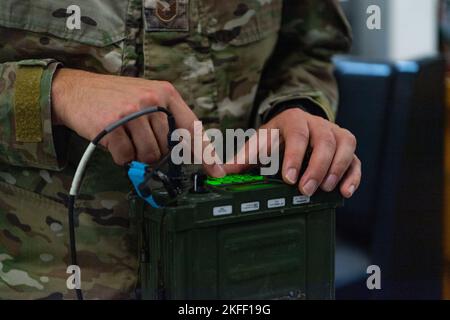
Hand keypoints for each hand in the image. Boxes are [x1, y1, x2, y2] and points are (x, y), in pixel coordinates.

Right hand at [51, 68, 223, 176]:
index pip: (192, 127)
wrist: (76, 89)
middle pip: (168, 148)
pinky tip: (112, 140)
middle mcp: (152, 100)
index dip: (205, 153)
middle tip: (137, 138)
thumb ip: (166, 121)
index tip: (216, 172)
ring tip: (124, 136)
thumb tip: (184, 154)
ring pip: (149, 154)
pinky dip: (119, 155)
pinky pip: (126, 157)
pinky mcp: (112, 126)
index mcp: (165, 93)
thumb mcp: (147, 98)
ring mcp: (132, 112)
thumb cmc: (116, 98)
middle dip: (154, 151)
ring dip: (136, 154)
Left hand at [224, 108, 360, 197]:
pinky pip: (356, 159)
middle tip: (305, 190)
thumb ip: (242, 158)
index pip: (297, 134)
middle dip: (316, 167)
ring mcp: (335, 134)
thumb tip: (221, 173)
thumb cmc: (276, 138)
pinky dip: (353, 175)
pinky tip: (345, 191)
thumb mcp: (259, 143)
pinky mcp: (347, 148)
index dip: (294, 155)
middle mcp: (318, 124)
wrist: (296, 126)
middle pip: (324, 140)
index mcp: (293, 120)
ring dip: (336, 168)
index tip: (288, 179)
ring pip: (345, 146)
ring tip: (325, 189)